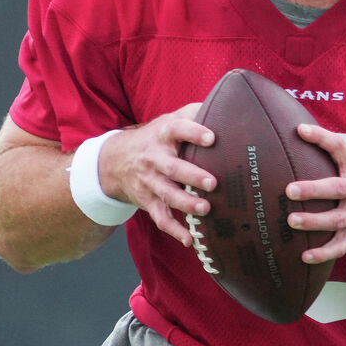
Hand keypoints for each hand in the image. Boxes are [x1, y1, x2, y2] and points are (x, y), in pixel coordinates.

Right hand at [96, 102, 215, 246]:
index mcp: (163, 135)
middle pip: (172, 167)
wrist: (115, 160)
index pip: (176, 129)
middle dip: (192, 176)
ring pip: (166, 194)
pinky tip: (190, 240)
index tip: (212, 138)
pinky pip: (160, 217)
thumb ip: (196, 113)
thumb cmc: (157, 138)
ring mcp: (149, 182)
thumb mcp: (170, 120)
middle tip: (213, 182)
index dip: (193, 132)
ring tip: (205, 209)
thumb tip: (230, 105)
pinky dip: (174, 230)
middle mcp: (154, 159)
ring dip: (185, 203)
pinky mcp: (147, 201)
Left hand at [286, 125, 345, 263]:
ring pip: (336, 220)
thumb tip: (299, 134)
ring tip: (292, 221)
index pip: (340, 148)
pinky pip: (340, 247)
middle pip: (338, 189)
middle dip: (314, 190)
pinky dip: (323, 253)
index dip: (321, 138)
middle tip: (290, 190)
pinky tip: (306, 257)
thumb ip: (335, 156)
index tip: (301, 131)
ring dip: (313, 221)